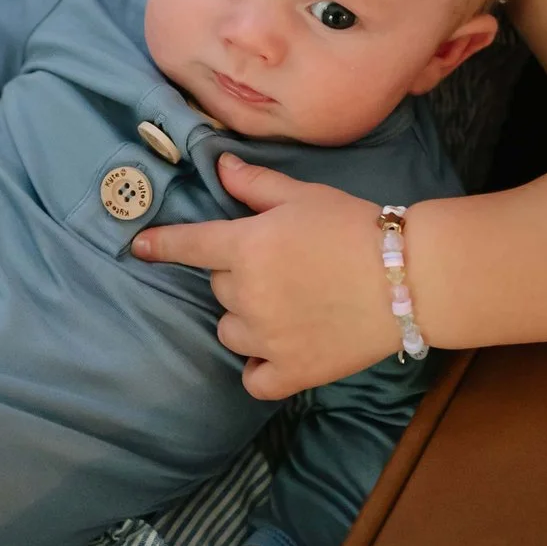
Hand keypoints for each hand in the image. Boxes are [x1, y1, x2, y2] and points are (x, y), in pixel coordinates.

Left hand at [129, 155, 405, 399]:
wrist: (408, 276)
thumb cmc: (355, 227)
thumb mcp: (304, 195)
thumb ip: (256, 186)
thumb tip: (220, 167)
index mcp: (246, 246)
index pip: (188, 246)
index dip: (160, 245)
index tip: (138, 248)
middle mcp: (248, 294)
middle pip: (218, 288)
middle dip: (238, 277)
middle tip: (282, 268)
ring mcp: (268, 337)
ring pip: (229, 331)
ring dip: (246, 320)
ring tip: (285, 307)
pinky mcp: (293, 371)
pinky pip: (253, 379)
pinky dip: (259, 367)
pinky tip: (276, 352)